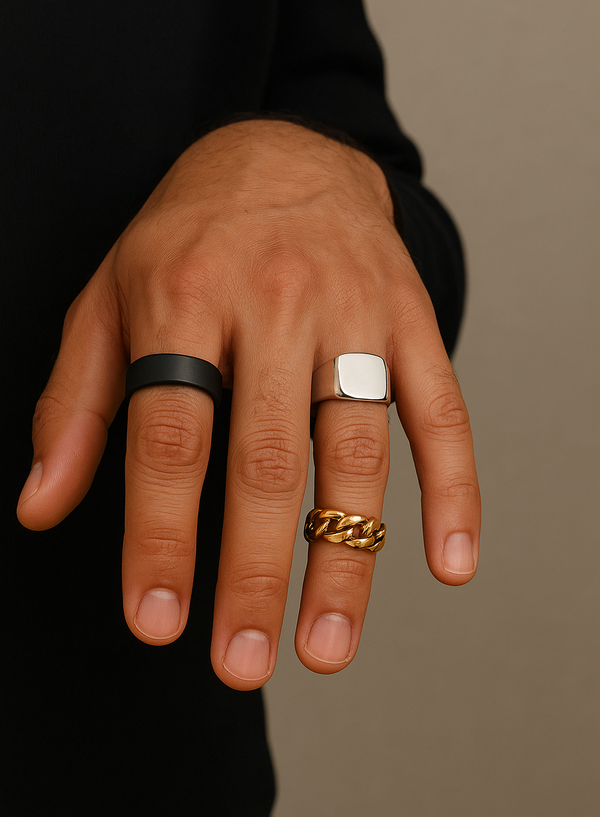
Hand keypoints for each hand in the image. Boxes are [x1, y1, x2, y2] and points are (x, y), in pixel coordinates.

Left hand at [17, 120, 479, 689]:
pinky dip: (452, 487)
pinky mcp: (411, 319)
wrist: (286, 153)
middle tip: (243, 663)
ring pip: (355, 449)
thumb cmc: (187, 239)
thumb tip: (41, 506)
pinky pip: (440, 409)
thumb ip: (77, 405)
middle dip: (254, 571)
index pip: (169, 437)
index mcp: (182, 297)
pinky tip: (447, 561)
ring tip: (327, 645)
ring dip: (347, 556)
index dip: (161, 536)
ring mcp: (353, 312)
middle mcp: (271, 304)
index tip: (158, 623)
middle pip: (264, 457)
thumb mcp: (107, 299)